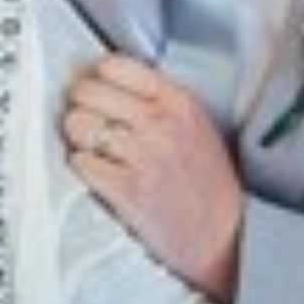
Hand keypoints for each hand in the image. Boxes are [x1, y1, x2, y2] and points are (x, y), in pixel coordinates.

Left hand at [64, 53, 243, 303]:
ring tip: (94, 150)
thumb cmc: (208, 183)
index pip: (114, 65)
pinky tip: (98, 175)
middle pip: (86, 91)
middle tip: (89, 123)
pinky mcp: (128, 190)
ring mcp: (143, 156)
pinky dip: (83, 168)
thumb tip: (100, 78)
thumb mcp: (195, 124)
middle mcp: (160, 123)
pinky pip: (80, 162)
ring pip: (77, 123)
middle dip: (81, 106)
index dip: (95, 77)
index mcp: (178, 101)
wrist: (225, 238)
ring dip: (78, 138)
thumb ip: (155, 98)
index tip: (95, 91)